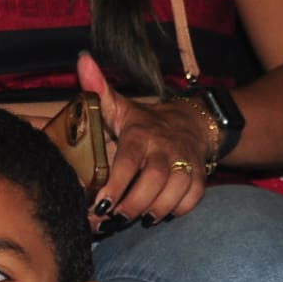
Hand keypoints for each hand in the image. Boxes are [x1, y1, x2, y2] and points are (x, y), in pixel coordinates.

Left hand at [77, 51, 209, 231]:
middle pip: (153, 182)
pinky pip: (193, 198)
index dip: (116, 185)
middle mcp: (164, 149)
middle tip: (113, 221)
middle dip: (132, 205)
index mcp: (140, 135)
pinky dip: (178, 210)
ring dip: (155, 211)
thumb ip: (97, 90)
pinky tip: (158, 215)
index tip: (100, 205)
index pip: (129, 161)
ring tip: (135, 220)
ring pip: (175, 193)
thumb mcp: (119, 106)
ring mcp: (185, 162)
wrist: (190, 123)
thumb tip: (82, 60)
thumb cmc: (143, 123)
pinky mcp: (200, 175)